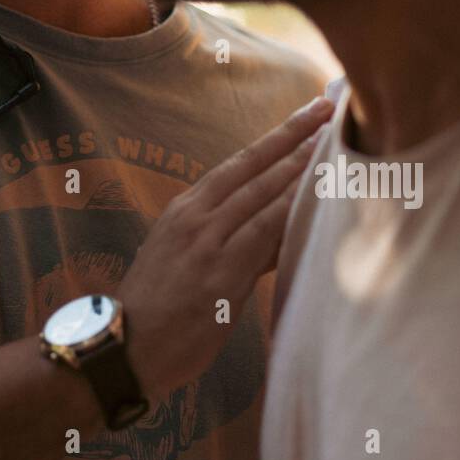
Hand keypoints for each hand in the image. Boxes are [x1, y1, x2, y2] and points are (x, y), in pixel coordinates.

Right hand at [118, 95, 332, 402]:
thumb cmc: (155, 308)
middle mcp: (196, 217)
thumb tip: (269, 227)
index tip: (305, 115)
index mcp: (184, 209)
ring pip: (264, 195)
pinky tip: (318, 201)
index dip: (275, 137)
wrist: (127, 348)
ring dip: (301, 168)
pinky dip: (293, 214)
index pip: (238, 163)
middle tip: (328, 110)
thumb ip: (222, 236)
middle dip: (295, 137)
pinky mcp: (222, 274)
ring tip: (332, 145)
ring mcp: (209, 243)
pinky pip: (266, 236)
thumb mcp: (180, 256)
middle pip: (255, 168)